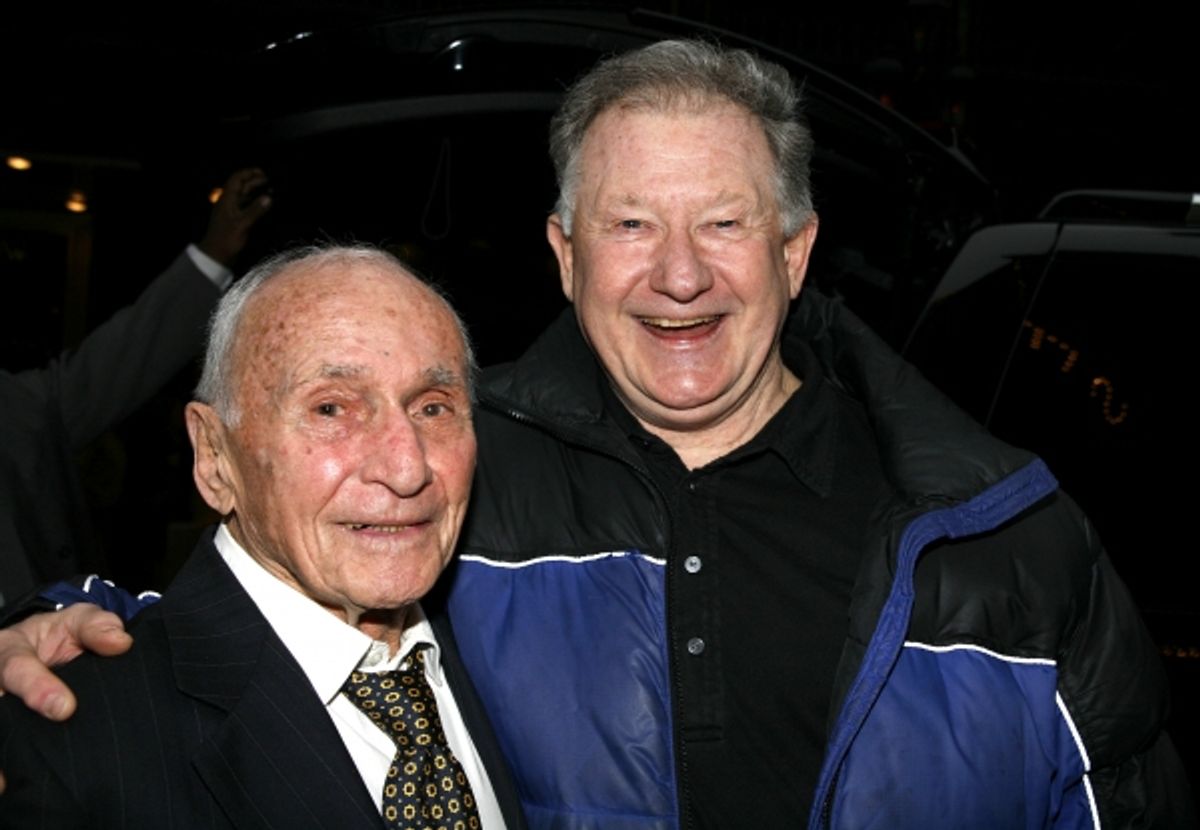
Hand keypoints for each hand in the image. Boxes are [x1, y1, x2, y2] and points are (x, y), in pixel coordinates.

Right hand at [0, 605, 130, 793]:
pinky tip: (9, 788)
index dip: (36, 688)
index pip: (15, 668)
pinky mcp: (4, 730)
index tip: (64, 709)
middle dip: (10, 729)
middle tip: (37, 748)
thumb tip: (120, 642)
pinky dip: (4, 769)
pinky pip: (3, 745)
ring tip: (8, 783)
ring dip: (3, 754)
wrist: (44, 650)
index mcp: (9, 650)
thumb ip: (96, 626)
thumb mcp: (77, 621)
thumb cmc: (62, 635)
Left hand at [196, 167, 271, 266]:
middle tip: (270, 181)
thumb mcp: (242, 224)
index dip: (248, 173)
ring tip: (270, 190)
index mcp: (227, 200)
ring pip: (244, 196)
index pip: (236, 179)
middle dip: (254, 181)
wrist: (216, 255)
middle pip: (241, 186)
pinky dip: (255, 202)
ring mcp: (232, 211)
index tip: (263, 173)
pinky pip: (246, 206)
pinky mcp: (235, 220)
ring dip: (256, 191)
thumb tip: (268, 197)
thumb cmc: (227, 239)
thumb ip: (255, 210)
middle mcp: (229, 202)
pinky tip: (264, 204)